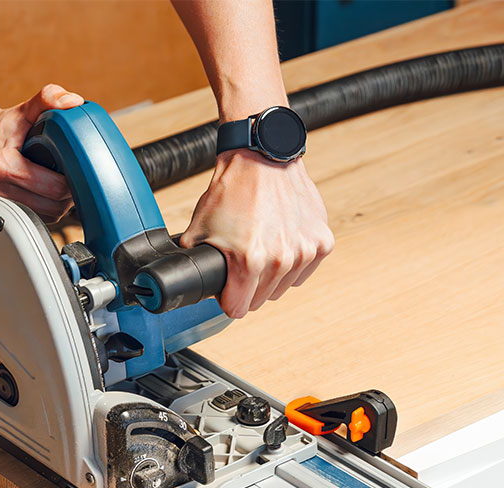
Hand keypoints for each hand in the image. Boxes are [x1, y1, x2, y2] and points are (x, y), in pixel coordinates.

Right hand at [0, 84, 83, 222]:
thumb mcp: (22, 110)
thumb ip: (48, 98)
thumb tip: (73, 102)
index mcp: (2, 165)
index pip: (53, 188)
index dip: (73, 183)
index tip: (79, 173)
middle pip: (52, 207)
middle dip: (68, 197)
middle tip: (74, 182)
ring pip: (43, 217)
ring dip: (57, 207)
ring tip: (61, 190)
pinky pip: (30, 218)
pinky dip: (43, 211)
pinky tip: (46, 197)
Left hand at [180, 149, 333, 317]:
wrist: (261, 159)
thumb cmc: (230, 191)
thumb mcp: (197, 231)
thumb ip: (192, 264)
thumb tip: (184, 283)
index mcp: (249, 262)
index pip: (237, 309)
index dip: (227, 298)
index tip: (226, 285)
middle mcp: (281, 260)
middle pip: (259, 300)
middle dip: (247, 286)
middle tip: (241, 260)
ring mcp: (305, 251)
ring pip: (282, 288)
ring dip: (271, 275)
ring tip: (261, 246)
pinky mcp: (322, 241)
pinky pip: (303, 271)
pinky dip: (292, 263)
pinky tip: (280, 241)